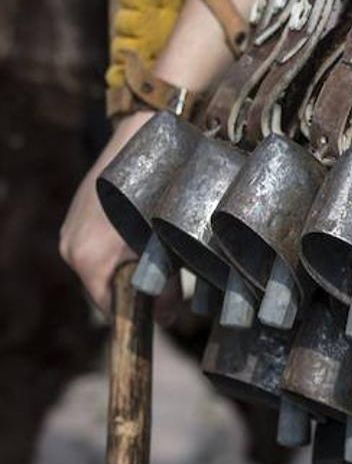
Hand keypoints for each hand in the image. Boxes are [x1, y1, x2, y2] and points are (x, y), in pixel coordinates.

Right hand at [59, 110, 179, 320]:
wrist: (137, 142)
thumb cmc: (157, 194)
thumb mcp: (167, 246)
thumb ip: (167, 287)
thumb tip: (170, 321)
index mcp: (89, 260)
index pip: (107, 305)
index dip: (134, 313)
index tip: (157, 316)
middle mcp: (71, 248)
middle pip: (101, 286)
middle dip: (131, 289)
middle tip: (164, 284)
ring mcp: (69, 231)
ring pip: (97, 265)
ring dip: (123, 266)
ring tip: (152, 255)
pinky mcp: (74, 217)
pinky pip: (92, 244)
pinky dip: (113, 247)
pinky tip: (136, 236)